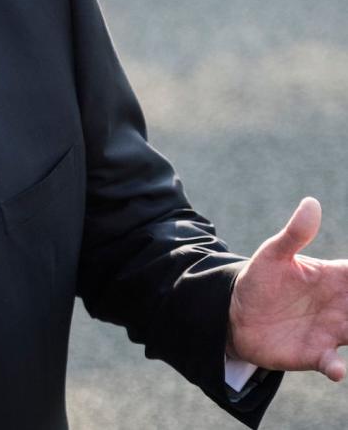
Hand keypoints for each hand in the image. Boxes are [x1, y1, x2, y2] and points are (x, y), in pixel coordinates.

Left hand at [228, 197, 347, 380]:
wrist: (235, 314)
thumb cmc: (261, 280)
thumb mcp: (274, 254)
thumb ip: (295, 234)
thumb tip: (311, 203)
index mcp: (337, 279)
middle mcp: (343, 306)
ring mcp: (332, 332)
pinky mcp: (315, 354)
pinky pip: (333, 364)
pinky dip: (337, 367)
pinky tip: (337, 369)